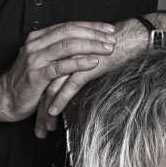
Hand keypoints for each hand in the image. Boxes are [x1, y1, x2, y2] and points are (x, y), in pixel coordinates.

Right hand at [0, 22, 116, 126]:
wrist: (4, 98)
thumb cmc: (27, 81)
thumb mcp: (41, 60)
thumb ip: (57, 51)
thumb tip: (82, 44)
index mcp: (38, 38)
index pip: (68, 25)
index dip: (90, 26)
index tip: (108, 29)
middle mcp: (36, 44)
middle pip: (70, 32)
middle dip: (94, 34)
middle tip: (112, 38)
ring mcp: (35, 59)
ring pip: (67, 46)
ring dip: (91, 46)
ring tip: (108, 49)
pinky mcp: (37, 76)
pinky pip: (62, 67)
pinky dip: (79, 63)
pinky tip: (93, 62)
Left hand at [33, 17, 147, 136]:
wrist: (129, 39)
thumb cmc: (112, 49)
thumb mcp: (88, 59)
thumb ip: (76, 69)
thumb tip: (69, 86)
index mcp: (61, 52)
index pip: (43, 77)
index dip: (38, 97)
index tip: (36, 114)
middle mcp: (63, 55)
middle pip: (44, 85)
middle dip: (39, 108)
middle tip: (37, 128)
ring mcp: (73, 60)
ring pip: (53, 87)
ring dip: (46, 109)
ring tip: (45, 127)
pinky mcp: (85, 65)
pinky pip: (69, 85)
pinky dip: (60, 99)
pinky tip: (54, 111)